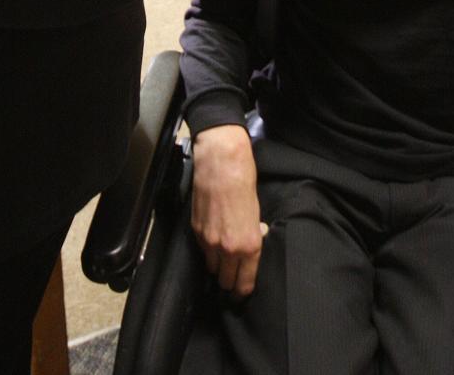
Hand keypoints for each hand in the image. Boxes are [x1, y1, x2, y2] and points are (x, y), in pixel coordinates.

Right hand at [191, 124, 265, 298]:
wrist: (222, 163)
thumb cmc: (244, 182)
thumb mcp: (256, 212)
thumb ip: (253, 232)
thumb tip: (254, 239)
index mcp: (249, 246)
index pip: (244, 284)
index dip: (243, 290)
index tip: (242, 290)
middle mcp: (229, 248)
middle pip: (226, 281)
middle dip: (229, 281)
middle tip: (232, 276)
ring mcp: (210, 241)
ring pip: (212, 268)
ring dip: (217, 266)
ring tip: (222, 259)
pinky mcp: (196, 231)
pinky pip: (202, 251)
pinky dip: (207, 250)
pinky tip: (213, 240)